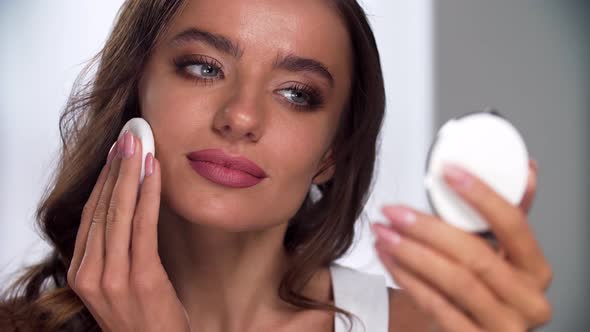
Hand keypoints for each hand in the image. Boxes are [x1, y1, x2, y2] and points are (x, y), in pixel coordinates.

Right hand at [67, 131, 190, 331]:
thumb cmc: (141, 319)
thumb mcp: (116, 286)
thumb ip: (112, 254)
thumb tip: (126, 211)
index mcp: (82, 273)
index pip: (90, 215)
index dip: (103, 179)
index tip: (115, 152)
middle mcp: (91, 273)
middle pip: (102, 208)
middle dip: (116, 167)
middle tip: (129, 135)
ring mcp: (113, 277)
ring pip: (119, 212)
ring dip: (130, 173)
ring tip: (140, 144)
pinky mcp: (141, 277)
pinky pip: (143, 226)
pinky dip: (148, 194)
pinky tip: (154, 172)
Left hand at [373, 160, 551, 330]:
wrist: (472, 330)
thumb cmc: (483, 289)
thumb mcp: (500, 255)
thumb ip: (505, 218)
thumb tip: (524, 170)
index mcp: (536, 270)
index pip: (514, 225)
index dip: (481, 195)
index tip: (448, 172)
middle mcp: (528, 301)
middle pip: (476, 256)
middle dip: (427, 228)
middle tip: (393, 211)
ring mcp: (503, 326)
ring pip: (454, 281)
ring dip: (410, 252)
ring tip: (383, 232)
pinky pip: (435, 305)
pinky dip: (406, 278)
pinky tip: (387, 258)